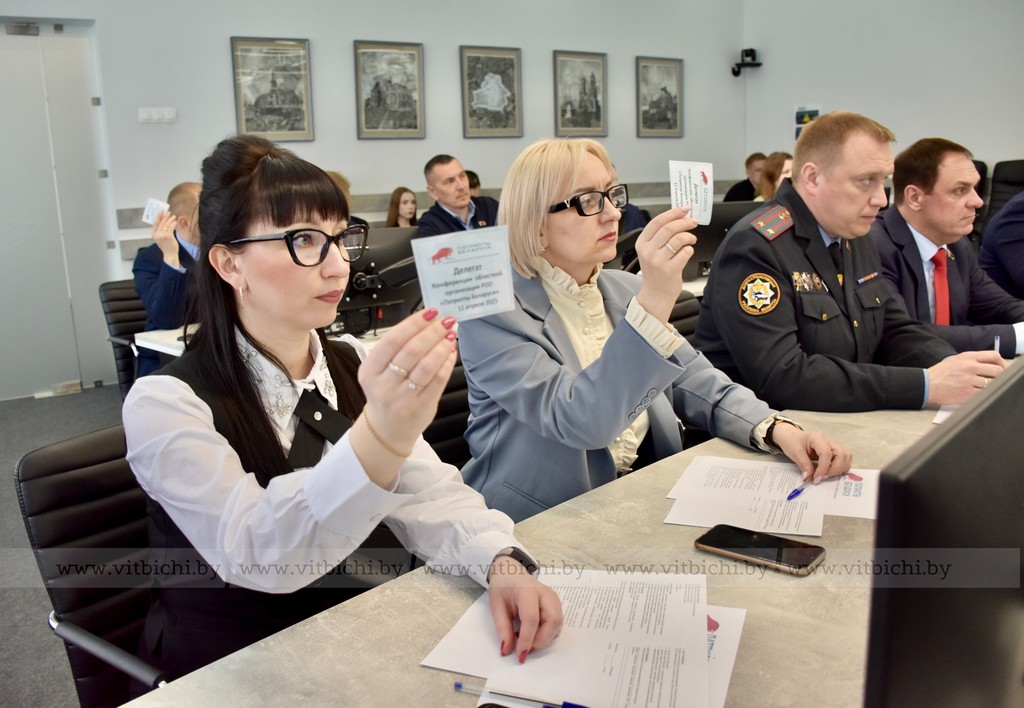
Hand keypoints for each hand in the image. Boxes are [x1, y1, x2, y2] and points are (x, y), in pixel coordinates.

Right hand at [150, 211, 179, 266]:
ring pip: (166, 224)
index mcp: (153, 234)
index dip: (158, 216)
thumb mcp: (160, 238)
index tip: (161, 211)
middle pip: (161, 222)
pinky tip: (175, 221)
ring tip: (173, 216)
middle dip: (165, 216)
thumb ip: (160, 230)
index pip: (155, 223)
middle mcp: (157, 234)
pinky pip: (171, 227)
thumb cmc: (166, 245)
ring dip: (170, 219)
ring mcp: (162, 235)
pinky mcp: (168, 236)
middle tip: (168, 212)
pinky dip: (173, 223)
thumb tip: (164, 220)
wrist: (169, 254)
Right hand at [350, 308, 456, 485]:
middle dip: (432, 332)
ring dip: (442, 346)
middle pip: (411, 351)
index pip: (393, 340)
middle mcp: (383, 385)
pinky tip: (450, 352)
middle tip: (446, 321)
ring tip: (450, 335)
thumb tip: (426, 321)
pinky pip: (438, 380)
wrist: (386, 429)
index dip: (414, 323)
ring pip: (426, 366)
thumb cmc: (386, 394)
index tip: (430, 312)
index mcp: (369, 371)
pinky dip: (446, 363)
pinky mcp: (420, 408)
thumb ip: (397, 348)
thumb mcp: (379, 371)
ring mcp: (401, 399)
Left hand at [487, 556, 562, 662]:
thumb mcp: (496, 607)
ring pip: (558, 624)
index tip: (520, 655)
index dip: (527, 640)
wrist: (511, 573)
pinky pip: (557, 623)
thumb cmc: (503, 588)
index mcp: (527, 591)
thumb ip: (503, 629)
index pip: (532, 619)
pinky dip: (547, 633)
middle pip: (553, 621)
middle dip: (541, 640)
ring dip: (544, 638)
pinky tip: (533, 632)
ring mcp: (553, 598)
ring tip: (527, 639)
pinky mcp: (556, 604)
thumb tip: (507, 651)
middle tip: (525, 648)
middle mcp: (545, 593)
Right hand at [634, 206, 697, 322]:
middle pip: (669, 228)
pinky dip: (690, 250)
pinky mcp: (670, 270)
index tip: (684, 209)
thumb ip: (660, 235)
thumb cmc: (655, 271)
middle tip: (693, 222)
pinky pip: (686, 252)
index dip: (673, 213)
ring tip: (691, 240)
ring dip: (689, 236)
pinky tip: (687, 252)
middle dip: (684, 222)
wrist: (655, 294)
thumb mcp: (650, 251)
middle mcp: (648, 252)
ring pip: (679, 239)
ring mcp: (659, 261)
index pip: (657, 222)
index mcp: (642, 243)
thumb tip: (679, 217)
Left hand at [771, 423, 852, 481]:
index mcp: (818, 438)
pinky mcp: (835, 451)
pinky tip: (830, 472)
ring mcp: (833, 445)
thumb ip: (803, 464)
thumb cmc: (792, 441)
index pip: (827, 454)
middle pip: (842, 455)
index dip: (823, 468)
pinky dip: (840, 468)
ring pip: (846, 457)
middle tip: (822, 477)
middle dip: (834, 469)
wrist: (791, 436)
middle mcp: (829, 441)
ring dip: (839, 469)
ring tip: (826, 474)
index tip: (816, 478)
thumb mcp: (794, 452)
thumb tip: (810, 477)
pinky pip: (844, 460)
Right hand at [926, 350, 1007, 406]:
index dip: (1001, 363)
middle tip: (994, 381)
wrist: (926, 385)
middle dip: (998, 377)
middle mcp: (970, 367)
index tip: (1000, 369)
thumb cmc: (940, 374)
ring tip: (981, 388)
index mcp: (968, 357)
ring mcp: (969, 380)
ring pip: (993, 383)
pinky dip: (983, 395)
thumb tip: (991, 367)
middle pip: (998, 370)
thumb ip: (973, 361)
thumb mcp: (956, 361)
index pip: (994, 356)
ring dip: (990, 387)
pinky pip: (984, 394)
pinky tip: (976, 394)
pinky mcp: (968, 393)